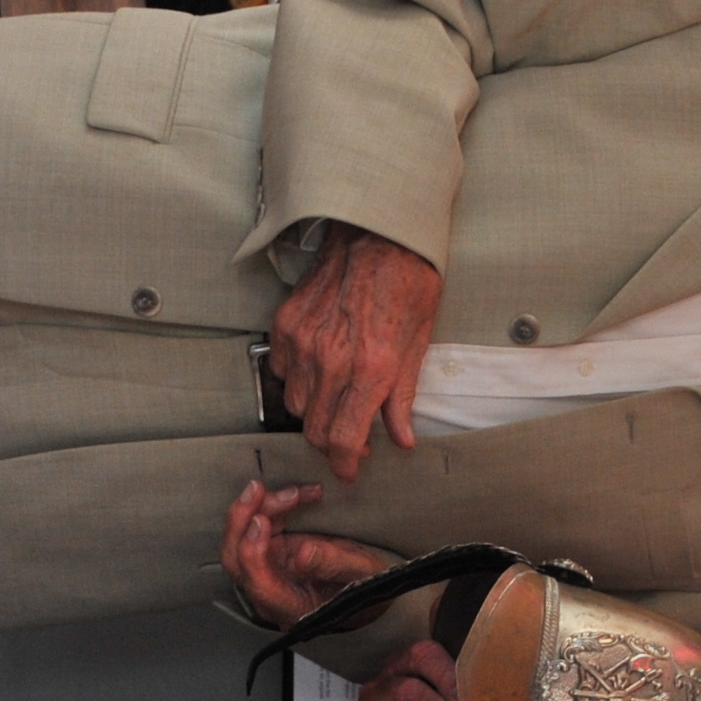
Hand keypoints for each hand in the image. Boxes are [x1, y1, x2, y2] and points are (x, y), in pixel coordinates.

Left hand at [221, 480, 396, 627]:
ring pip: (243, 538)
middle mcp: (271, 592)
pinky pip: (259, 526)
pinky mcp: (272, 553)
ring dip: (261, 507)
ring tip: (295, 492)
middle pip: (236, 559)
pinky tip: (298, 494)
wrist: (366, 586)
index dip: (252, 551)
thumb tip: (303, 553)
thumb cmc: (366, 587)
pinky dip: (273, 506)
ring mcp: (268, 571)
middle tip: (257, 489)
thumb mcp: (361, 575)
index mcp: (291, 608)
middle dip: (241, 520)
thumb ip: (333, 565)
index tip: (262, 520)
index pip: (258, 584)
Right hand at [265, 225, 443, 481]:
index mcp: (371, 369)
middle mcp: (332, 360)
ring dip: (313, 411)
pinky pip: (282, 370)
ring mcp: (303, 342)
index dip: (345, 464)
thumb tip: (401, 438)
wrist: (379, 230)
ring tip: (335, 399)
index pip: (343, 440)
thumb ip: (402, 396)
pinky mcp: (285, 324)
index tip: (350, 471)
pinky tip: (319, 368)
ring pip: (295, 403)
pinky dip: (297, 378)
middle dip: (330, 444)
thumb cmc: (408, 280)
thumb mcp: (419, 341)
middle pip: (314, 429)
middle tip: (348, 441)